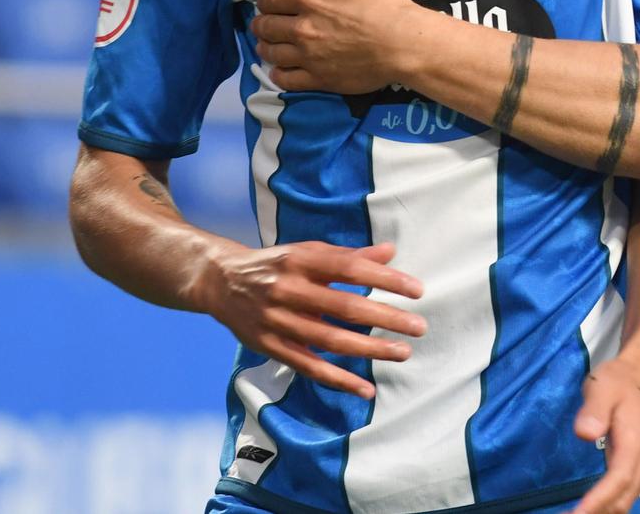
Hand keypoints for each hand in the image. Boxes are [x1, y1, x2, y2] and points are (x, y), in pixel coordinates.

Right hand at [194, 239, 425, 398]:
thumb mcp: (308, 251)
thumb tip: (390, 252)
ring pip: (330, 340)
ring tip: (402, 352)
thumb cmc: (277, 264)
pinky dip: (338, 379)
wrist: (221, 281)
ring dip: (369, 349)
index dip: (385, 279)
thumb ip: (349, 255)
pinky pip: (309, 366)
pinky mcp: (270, 346)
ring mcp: (278, 320)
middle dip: (385, 318)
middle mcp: (289, 289)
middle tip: (418, 327)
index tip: (417, 290)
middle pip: (344, 306)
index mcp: (302, 259)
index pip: (350, 268)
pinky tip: (365, 389)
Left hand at [252, 0, 431, 92]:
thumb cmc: (384, 1)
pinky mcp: (319, 79)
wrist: (404, 42)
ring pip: (273, 53)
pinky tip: (277, 71)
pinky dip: (278, 75)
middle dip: (261, 23)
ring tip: (265, 45)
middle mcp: (302, 28)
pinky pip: (287, 80)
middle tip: (261, 23)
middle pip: (267, 27)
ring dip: (265, 47)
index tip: (266, 1)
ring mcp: (309, 56)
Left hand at [569, 354, 639, 513]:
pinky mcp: (639, 467)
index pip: (618, 480)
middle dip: (597, 513)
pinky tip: (590, 509)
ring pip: (626, 501)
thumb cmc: (622, 381)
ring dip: (603, 512)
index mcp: (635, 442)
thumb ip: (595, 409)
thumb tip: (584, 433)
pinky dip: (609, 506)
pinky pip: (627, 495)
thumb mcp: (604, 385)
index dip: (598, 501)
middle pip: (623, 499)